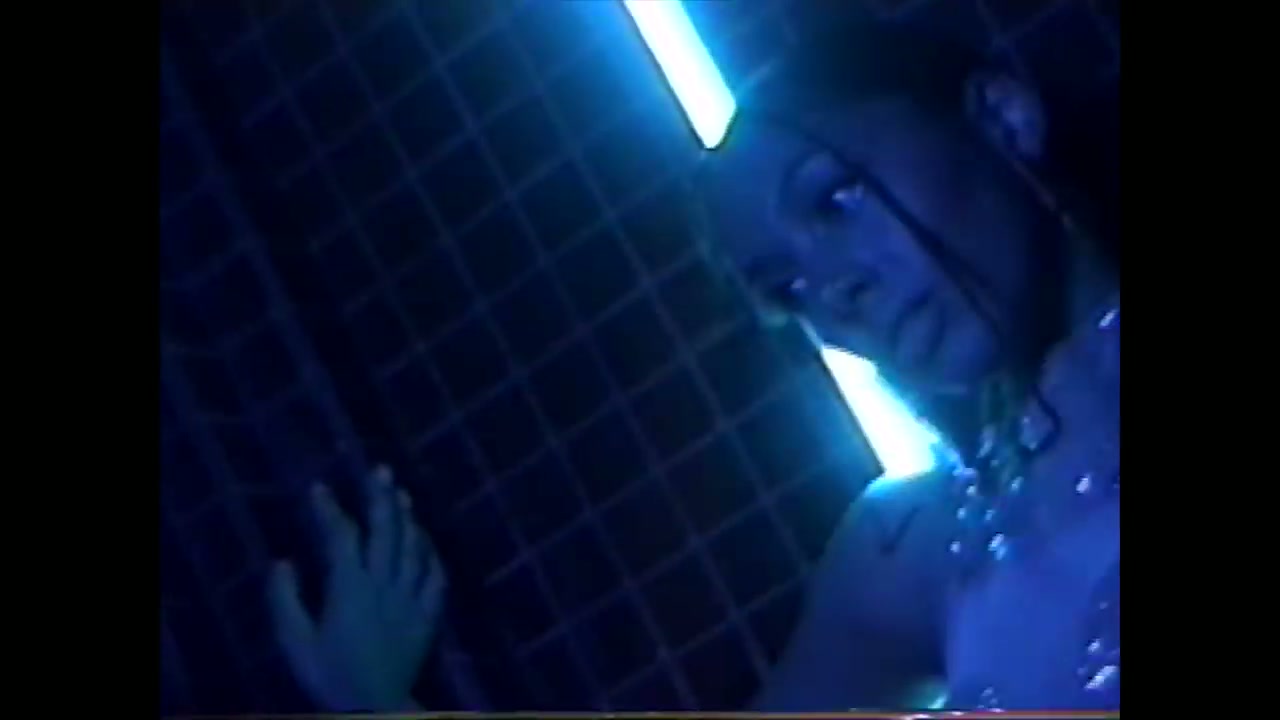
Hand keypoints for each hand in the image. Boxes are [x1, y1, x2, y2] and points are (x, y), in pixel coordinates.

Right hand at [266, 466, 445, 711]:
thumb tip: (282, 561)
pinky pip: (435, 575)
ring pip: (413, 547)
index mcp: (350, 588)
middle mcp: (384, 585)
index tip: (319, 488)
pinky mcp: (428, 614)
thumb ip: (286, 600)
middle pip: (386, 530)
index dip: (330, 509)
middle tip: (379, 469)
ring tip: (401, 493)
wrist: (375, 707)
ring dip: (407, 517)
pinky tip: (425, 539)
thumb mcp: (296, 642)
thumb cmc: (331, 676)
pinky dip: (430, 552)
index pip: (341, 536)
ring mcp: (410, 598)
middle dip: (381, 495)